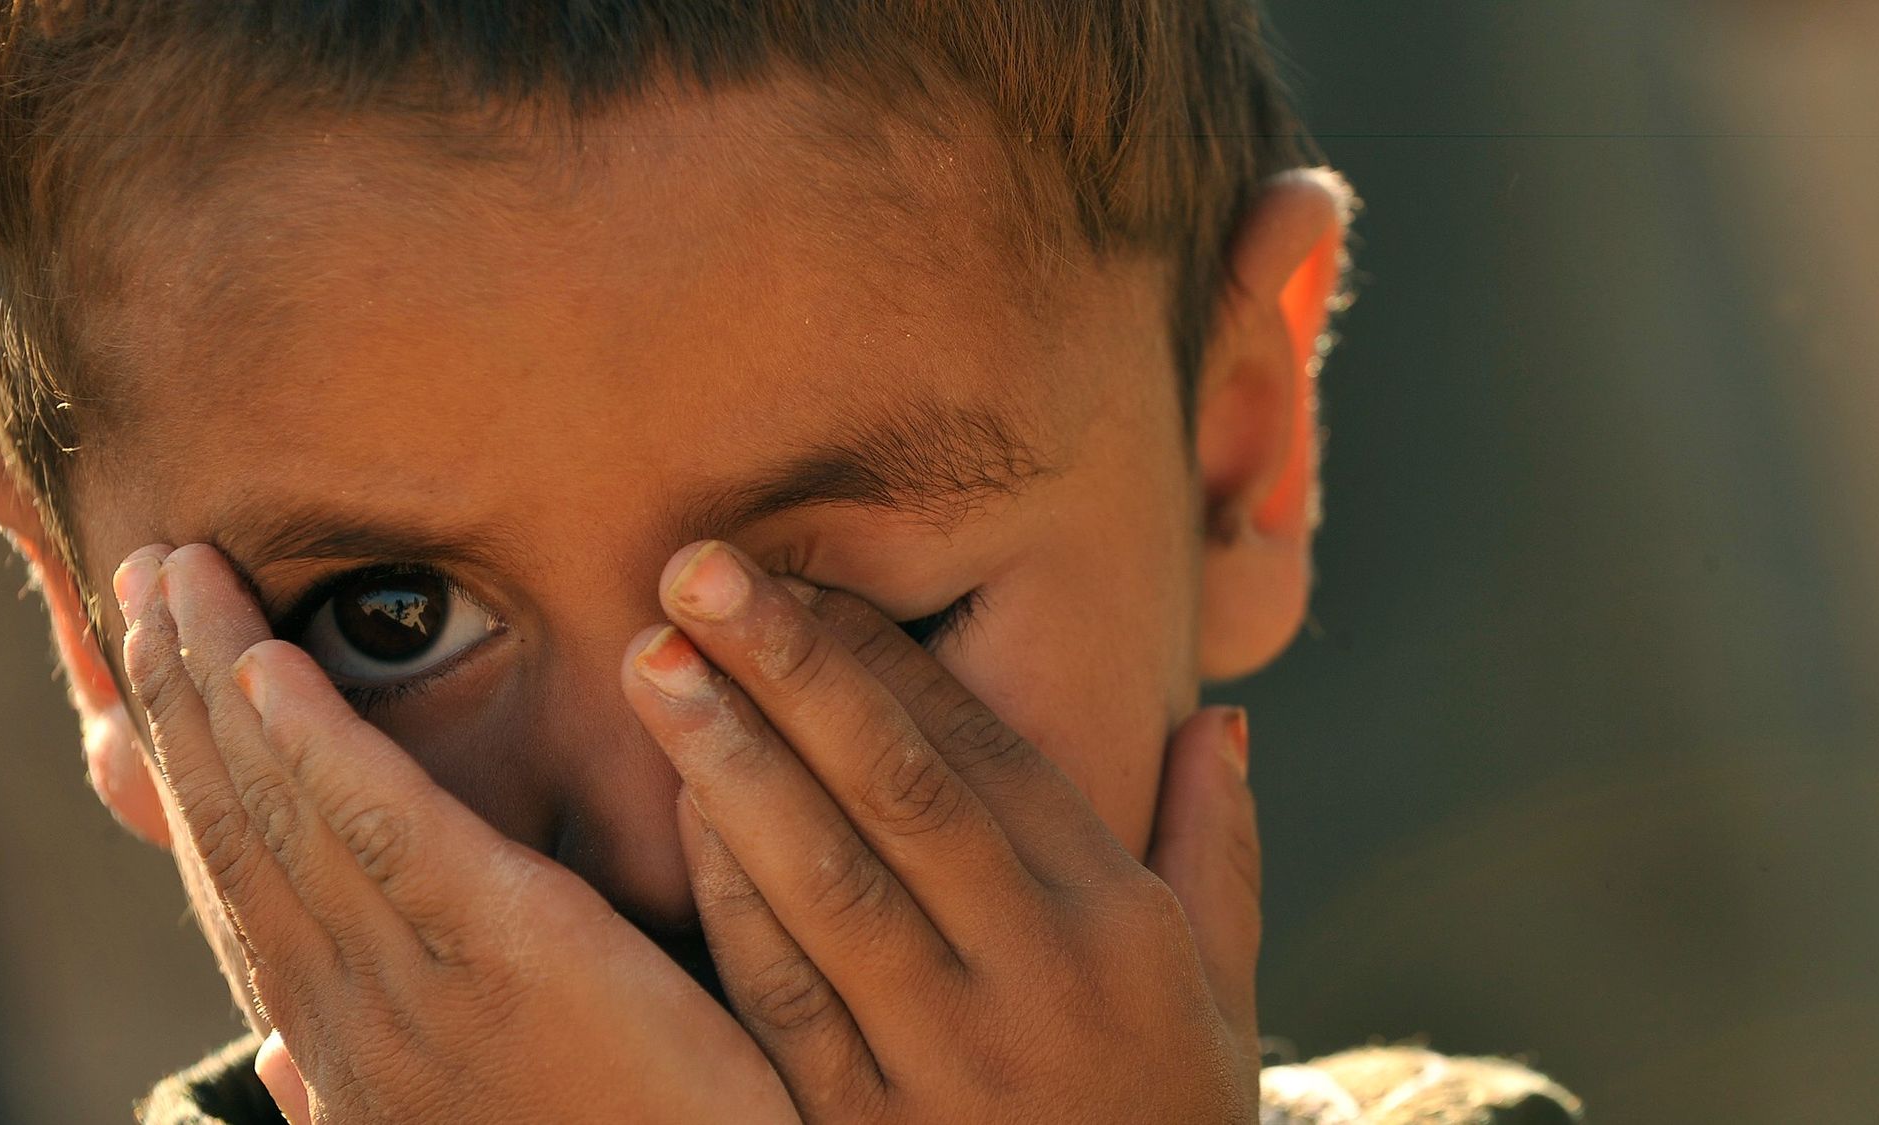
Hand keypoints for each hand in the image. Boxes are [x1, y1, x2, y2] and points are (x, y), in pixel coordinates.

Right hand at [117, 543, 796, 1123]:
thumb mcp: (459, 1124)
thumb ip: (371, 1072)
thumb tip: (277, 1056)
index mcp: (348, 1047)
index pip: (244, 883)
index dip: (189, 773)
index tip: (154, 677)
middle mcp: (351, 1016)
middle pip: (239, 826)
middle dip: (175, 700)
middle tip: (141, 579)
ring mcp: (414, 990)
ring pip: (283, 809)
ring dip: (215, 686)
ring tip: (175, 577)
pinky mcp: (512, 954)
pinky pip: (388, 830)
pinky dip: (316, 746)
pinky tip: (268, 668)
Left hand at [621, 540, 1262, 1122]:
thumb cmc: (1166, 1122)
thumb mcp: (1222, 990)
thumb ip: (1216, 849)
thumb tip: (1220, 721)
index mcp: (1113, 921)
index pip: (987, 755)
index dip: (889, 658)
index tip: (805, 578)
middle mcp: (1032, 975)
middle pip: (897, 791)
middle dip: (795, 669)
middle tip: (702, 570)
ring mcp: (942, 1059)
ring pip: (825, 883)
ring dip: (732, 763)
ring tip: (656, 663)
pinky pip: (783, 1001)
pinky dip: (729, 901)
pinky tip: (678, 814)